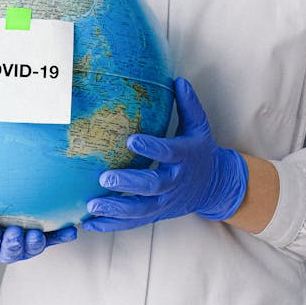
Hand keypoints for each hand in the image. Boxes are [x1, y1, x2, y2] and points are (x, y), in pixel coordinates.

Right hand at [0, 224, 77, 262]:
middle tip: (16, 234)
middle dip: (13, 244)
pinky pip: (50, 239)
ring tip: (38, 235)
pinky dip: (60, 236)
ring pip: (28, 248)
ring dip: (35, 243)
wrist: (0, 196)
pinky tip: (70, 231)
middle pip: (7, 251)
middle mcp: (2, 242)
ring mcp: (21, 241)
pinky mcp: (38, 236)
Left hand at [83, 77, 247, 232]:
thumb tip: (178, 80)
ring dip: (116, 209)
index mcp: (185, 157)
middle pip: (152, 185)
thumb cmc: (200, 151)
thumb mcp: (199, 127)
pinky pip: (134, 222)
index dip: (152, 148)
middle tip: (106, 178)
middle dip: (129, 184)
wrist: (215, 186)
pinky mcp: (156, 214)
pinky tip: (90, 222)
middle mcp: (174, 182)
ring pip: (141, 209)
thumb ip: (188, 105)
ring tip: (92, 205)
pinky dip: (112, 225)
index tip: (131, 141)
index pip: (168, 152)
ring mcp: (165, 202)